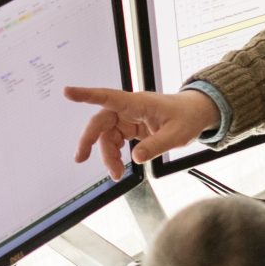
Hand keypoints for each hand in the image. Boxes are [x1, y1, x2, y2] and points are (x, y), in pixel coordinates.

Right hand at [65, 85, 220, 179]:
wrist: (197, 113)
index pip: (108, 97)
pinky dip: (114, 154)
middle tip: (81, 159)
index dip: (87, 95)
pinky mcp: (131, 127)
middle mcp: (130, 108)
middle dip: (90, 140)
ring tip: (116, 173)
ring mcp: (129, 118)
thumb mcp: (178, 135)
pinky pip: (115, 140)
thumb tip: (136, 158)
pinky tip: (118, 166)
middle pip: (101, 122)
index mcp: (139, 103)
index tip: (67, 92)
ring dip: (107, 155)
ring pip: (107, 136)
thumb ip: (156, 146)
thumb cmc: (188, 117)